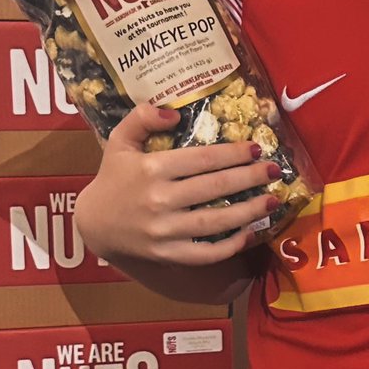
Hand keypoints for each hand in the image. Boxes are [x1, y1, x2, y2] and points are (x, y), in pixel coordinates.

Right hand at [74, 103, 280, 268]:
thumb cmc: (114, 175)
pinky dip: (228, 247)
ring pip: (213, 223)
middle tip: (274, 170)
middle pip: (213, 189)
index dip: (232, 154)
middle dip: (249, 178)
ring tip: (272, 200)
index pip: (201, 160)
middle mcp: (159, 201)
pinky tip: (249, 234)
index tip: (256, 147)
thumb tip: (174, 113)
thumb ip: (142, 117)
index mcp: (151, 169)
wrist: (93, 223)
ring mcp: (163, 232)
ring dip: (247, 212)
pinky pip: (202, 254)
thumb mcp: (120, 139)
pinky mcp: (166, 255)